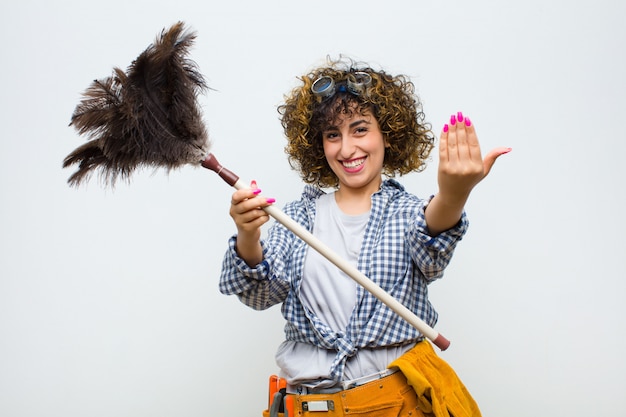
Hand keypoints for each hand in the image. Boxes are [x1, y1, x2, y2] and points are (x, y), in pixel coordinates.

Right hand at [229, 180, 274, 264]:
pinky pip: (259, 221)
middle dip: (260, 201)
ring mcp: (239, 221)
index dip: (247, 192)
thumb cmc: (248, 216)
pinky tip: (265, 217)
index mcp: (234, 204)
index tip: (258, 191)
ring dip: (264, 211)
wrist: (248, 234)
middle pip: (246, 205)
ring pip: (255, 213)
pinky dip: (265, 218)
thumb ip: (251, 193)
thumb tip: (254, 182)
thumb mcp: (248, 203)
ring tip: (267, 210)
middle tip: (269, 200)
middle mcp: (234, 212)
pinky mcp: (247, 229)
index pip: (237, 196)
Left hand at [425, 112, 509, 234]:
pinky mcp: (443, 168)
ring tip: (452, 119)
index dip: (470, 130)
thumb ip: (493, 157)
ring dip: (452, 130)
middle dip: (460, 126)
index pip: (474, 144)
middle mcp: (466, 167)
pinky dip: (443, 138)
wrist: (454, 194)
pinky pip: (443, 150)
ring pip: (452, 144)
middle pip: (463, 142)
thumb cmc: (470, 180)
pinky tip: (444, 129)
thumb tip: (507, 148)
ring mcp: (453, 168)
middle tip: (458, 115)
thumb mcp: (484, 170)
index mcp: (477, 166)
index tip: (467, 119)